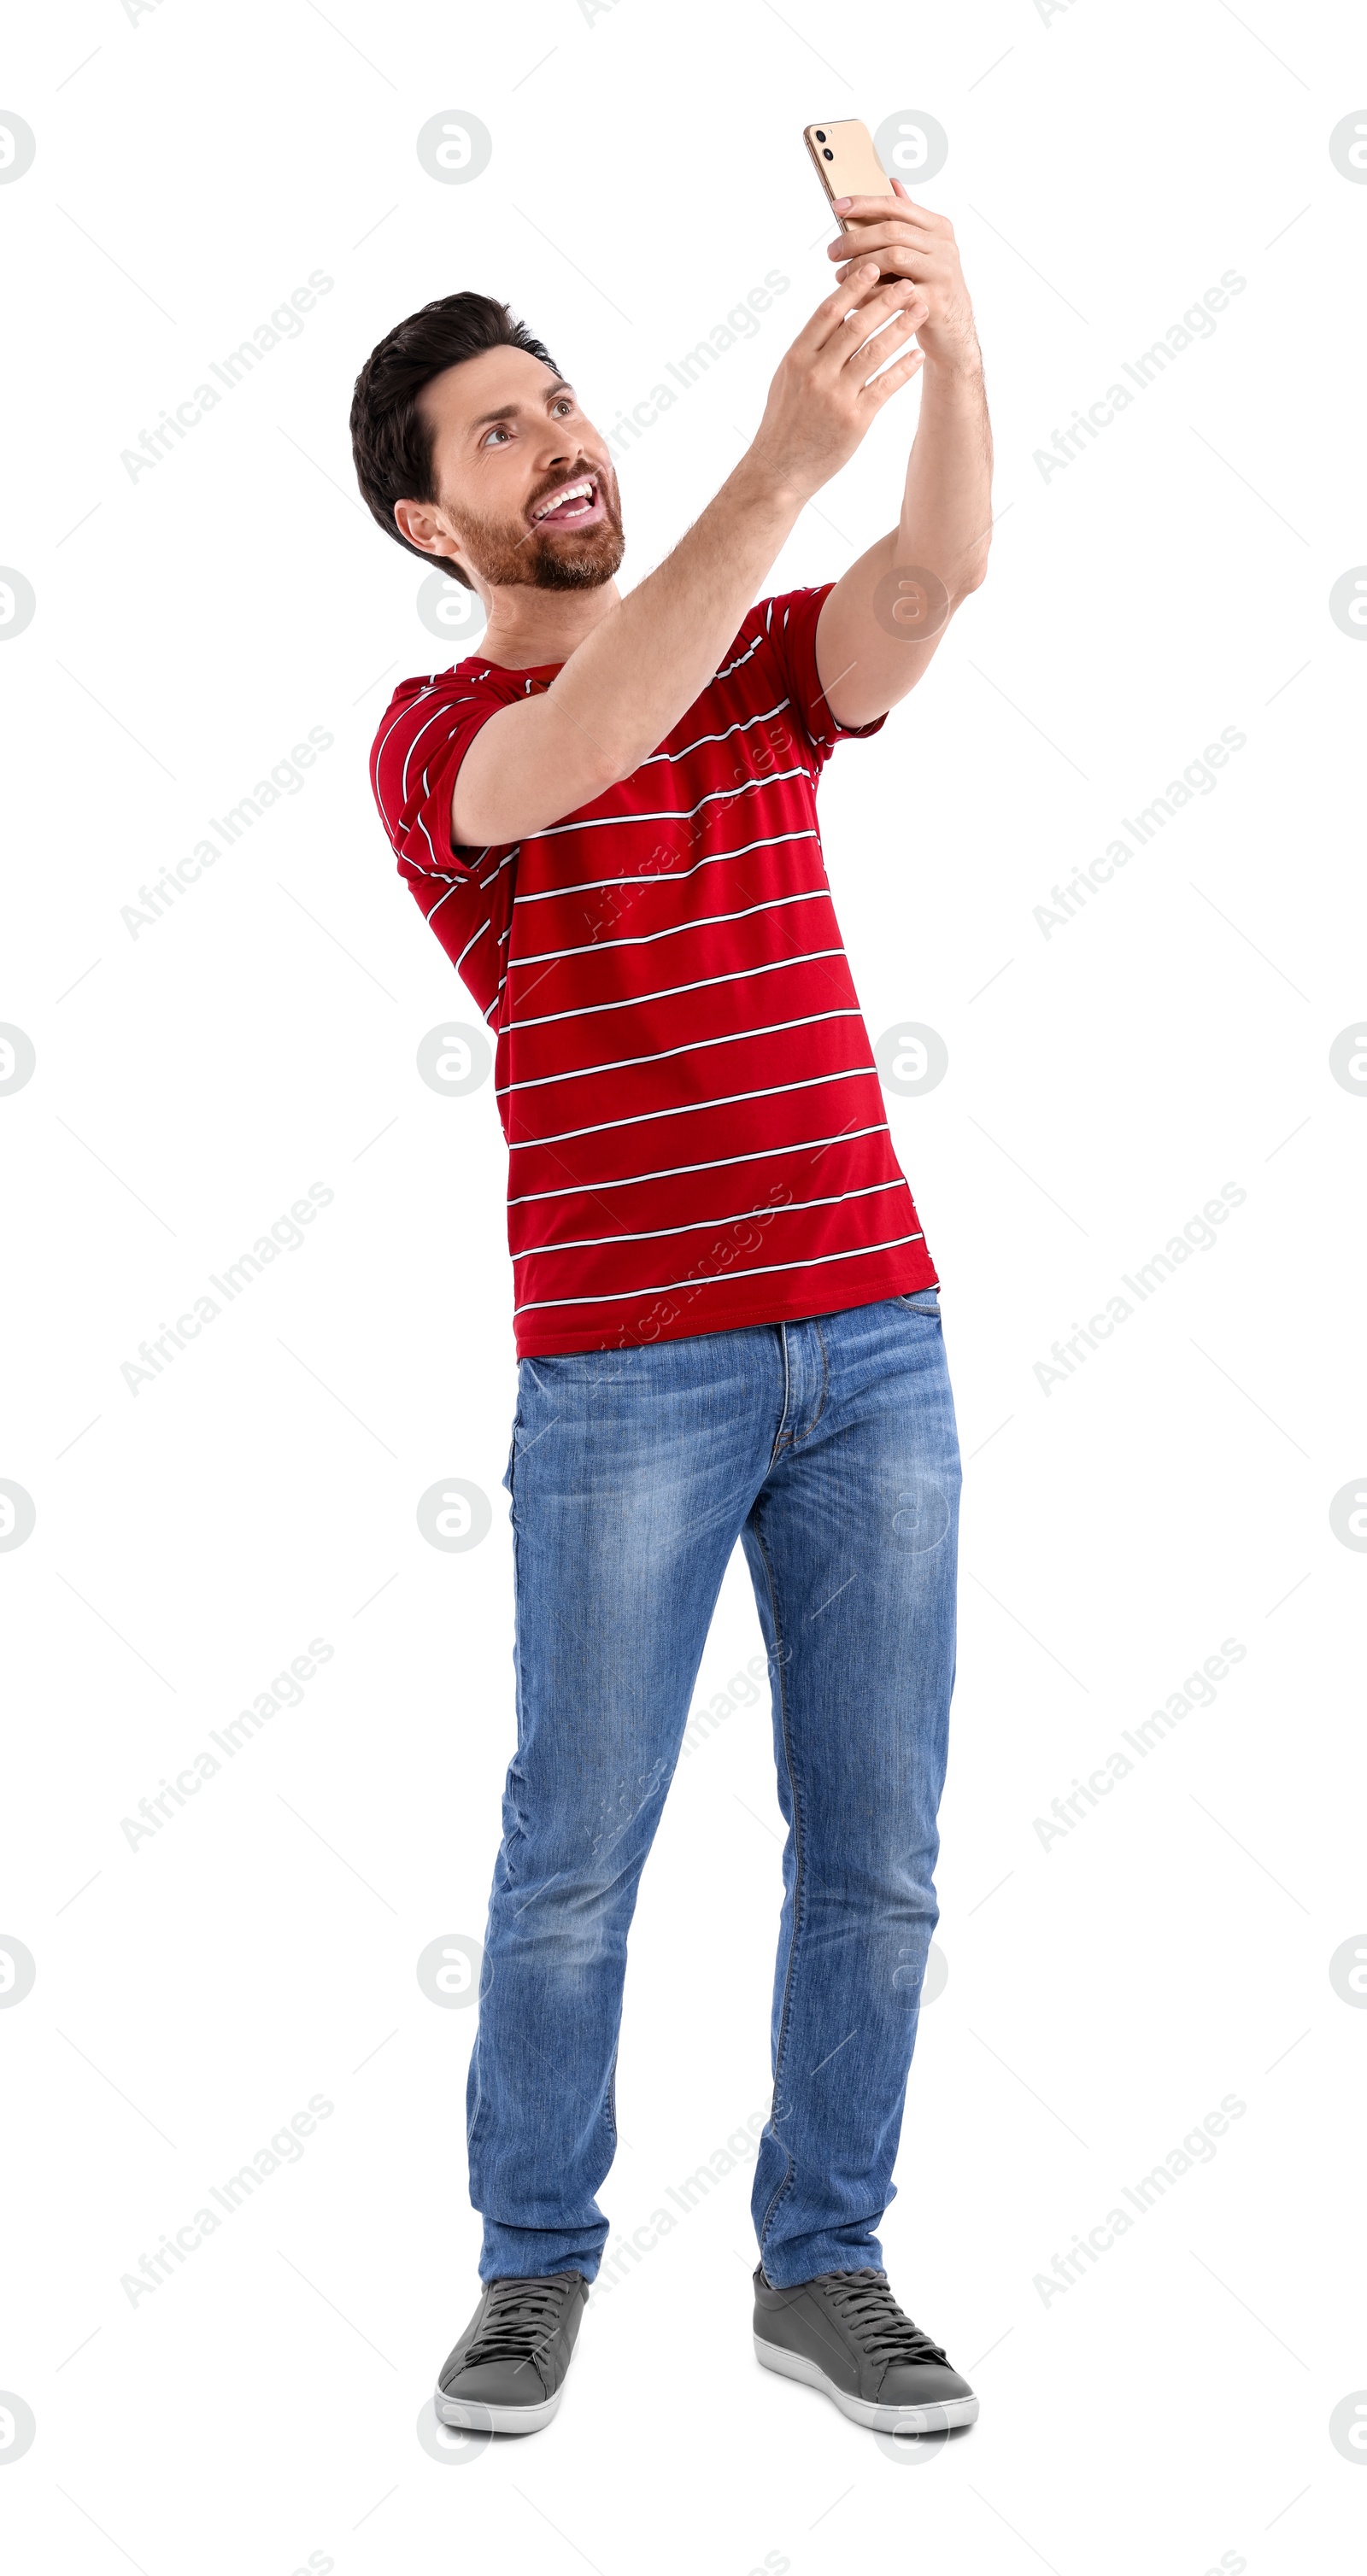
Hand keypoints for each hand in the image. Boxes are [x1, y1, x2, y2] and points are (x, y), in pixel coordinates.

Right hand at [749, 266, 927, 500]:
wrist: (779, 472)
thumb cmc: (784, 424)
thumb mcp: (786, 379)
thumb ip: (809, 348)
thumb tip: (834, 315)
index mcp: (797, 357)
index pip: (828, 312)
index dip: (853, 287)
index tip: (874, 267)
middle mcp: (816, 373)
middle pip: (856, 326)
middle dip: (886, 301)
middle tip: (909, 283)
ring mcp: (836, 396)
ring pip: (874, 351)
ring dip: (901, 327)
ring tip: (921, 309)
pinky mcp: (855, 420)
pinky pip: (885, 386)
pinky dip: (903, 368)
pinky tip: (918, 355)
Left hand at [828, 182, 979, 374]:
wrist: (954, 333)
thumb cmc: (931, 288)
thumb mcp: (924, 251)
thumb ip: (909, 220)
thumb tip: (892, 183)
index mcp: (938, 227)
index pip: (896, 206)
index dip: (865, 203)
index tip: (837, 206)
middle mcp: (943, 245)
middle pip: (892, 231)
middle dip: (856, 240)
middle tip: (832, 252)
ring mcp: (942, 271)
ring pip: (893, 257)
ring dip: (861, 267)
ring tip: (841, 277)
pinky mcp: (935, 300)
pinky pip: (895, 293)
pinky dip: (871, 296)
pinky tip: (856, 300)